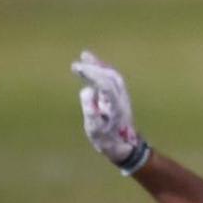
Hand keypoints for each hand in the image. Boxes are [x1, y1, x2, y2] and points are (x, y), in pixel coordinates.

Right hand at [71, 50, 149, 173]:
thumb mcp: (95, 130)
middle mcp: (121, 98)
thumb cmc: (108, 140)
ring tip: (85, 56)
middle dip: (94, 67)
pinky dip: (102, 70)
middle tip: (77, 62)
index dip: (92, 74)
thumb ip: (90, 111)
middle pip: (111, 76)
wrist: (125, 146)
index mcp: (116, 106)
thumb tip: (87, 90)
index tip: (77, 68)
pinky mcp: (119, 96)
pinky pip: (112, 79)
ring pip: (113, 75)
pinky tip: (93, 65)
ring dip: (99, 65)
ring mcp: (122, 96)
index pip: (106, 84)